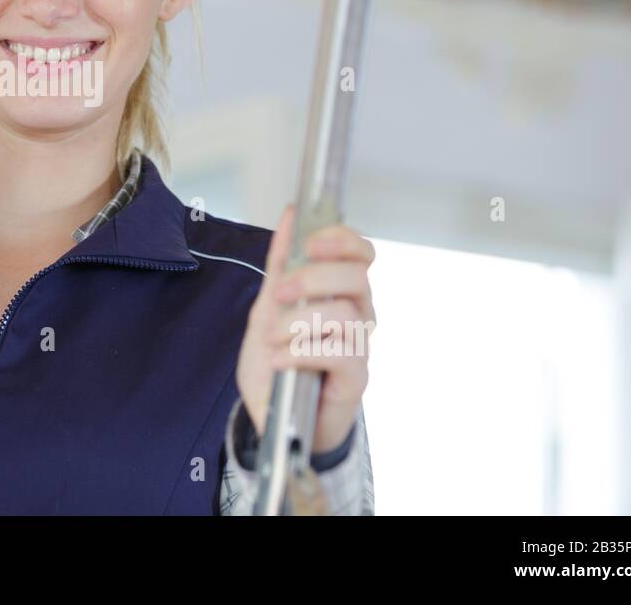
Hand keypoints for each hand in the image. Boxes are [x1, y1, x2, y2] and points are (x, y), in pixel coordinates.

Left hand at [235, 203, 376, 454]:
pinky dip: (302, 352)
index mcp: (341, 291)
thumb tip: (292, 214)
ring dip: (299, 321)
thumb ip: (280, 263)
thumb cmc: (276, 360)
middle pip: (357, 277)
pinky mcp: (355, 379)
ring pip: (346, 314)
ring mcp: (359, 347)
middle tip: (278, 293)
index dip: (343, 239)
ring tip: (272, 338)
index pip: (362, 253)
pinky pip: (341, 353)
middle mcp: (358, 314)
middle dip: (313, 277)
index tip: (311, 242)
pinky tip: (280, 360)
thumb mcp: (268, 306)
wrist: (271, 415)